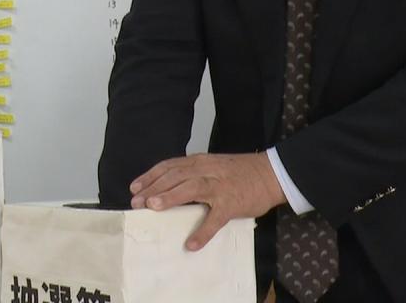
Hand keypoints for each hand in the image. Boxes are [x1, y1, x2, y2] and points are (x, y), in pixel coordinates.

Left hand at [129, 152, 286, 250]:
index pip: (170, 166)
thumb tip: (167, 186)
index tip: (134, 187)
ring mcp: (219, 187)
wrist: (270, 174)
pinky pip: (215, 219)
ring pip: (191, 189)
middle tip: (137, 202)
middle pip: (175, 176)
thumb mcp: (212, 165)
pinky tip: (192, 243)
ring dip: (171, 197)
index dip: (151, 176)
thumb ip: (193, 173)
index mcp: (200, 162)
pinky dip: (203, 231)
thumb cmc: (239, 172)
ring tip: (154, 208)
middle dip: (154, 188)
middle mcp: (207, 171)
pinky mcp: (232, 204)